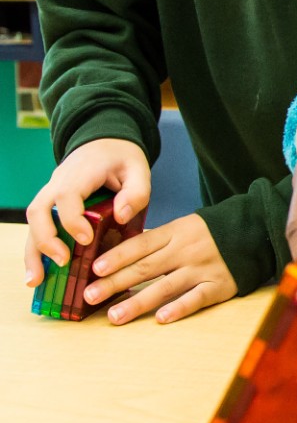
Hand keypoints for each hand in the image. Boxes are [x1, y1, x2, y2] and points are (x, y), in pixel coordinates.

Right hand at [24, 138, 149, 286]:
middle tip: (62, 262)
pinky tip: (39, 274)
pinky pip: (38, 227)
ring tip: (36, 281)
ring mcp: (50, 194)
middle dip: (45, 240)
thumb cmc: (121, 157)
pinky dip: (36, 250)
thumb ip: (137, 190)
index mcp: (80, 174)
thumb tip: (123, 215)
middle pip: (38, 210)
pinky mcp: (50, 205)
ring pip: (32, 222)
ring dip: (32, 252)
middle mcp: (57, 183)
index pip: (67, 197)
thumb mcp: (138, 168)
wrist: (104, 141)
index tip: (86, 239)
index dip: (72, 220)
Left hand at [80, 213, 236, 324]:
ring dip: (138, 302)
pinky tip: (161, 318)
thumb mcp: (185, 226)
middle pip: (146, 268)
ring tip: (115, 316)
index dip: (117, 257)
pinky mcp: (219, 285)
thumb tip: (118, 255)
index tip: (94, 269)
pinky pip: (197, 298)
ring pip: (165, 287)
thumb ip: (158, 241)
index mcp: (176, 232)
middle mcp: (186, 250)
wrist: (257, 230)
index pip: (140, 245)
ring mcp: (203, 268)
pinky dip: (179, 307)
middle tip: (90, 297)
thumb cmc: (212, 232)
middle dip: (115, 283)